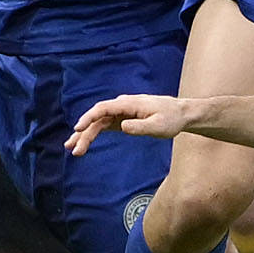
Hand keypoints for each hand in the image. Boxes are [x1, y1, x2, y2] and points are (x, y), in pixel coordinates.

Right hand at [68, 94, 188, 153]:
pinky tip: (83, 143)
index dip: (89, 118)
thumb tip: (122, 127)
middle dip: (83, 133)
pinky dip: (93, 134)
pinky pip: (104, 126)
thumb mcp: (158, 125)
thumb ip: (141, 126)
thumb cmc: (171, 119)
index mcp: (128, 103)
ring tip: (72, 149)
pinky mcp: (122, 119)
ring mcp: (120, 112)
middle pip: (97, 117)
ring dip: (85, 135)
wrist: (181, 114)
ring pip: (98, 123)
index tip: (78, 129)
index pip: (103, 108)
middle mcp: (121, 105)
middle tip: (73, 149)